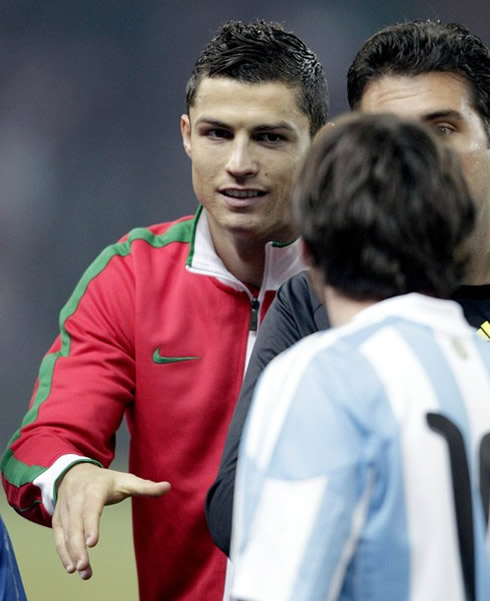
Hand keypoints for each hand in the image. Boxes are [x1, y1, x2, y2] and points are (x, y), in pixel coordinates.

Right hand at [52, 463, 170, 579]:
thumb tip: (168, 487)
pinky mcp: (58, 518)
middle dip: (78, 546)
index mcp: (94, 489)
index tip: (92, 542)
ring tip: (80, 571)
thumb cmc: (105, 480)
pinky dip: (63, 552)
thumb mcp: (126, 480)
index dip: (90, 524)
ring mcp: (65, 509)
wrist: (76, 472)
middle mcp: (76, 499)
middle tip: (84, 566)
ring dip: (71, 553)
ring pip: (65, 533)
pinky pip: (58, 537)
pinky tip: (71, 567)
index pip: (91, 507)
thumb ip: (146, 487)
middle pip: (75, 524)